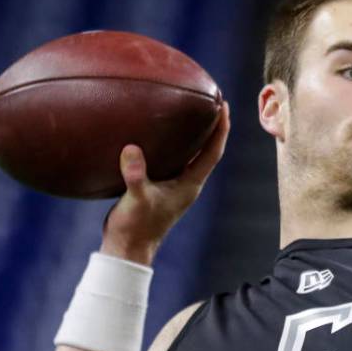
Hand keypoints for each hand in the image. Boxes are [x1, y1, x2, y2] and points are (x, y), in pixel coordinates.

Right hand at [100, 102, 230, 264]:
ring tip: (190, 110)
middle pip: (207, 151)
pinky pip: (171, 160)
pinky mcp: (159, 187)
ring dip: (193, 135)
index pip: (213, 153)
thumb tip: (132, 150)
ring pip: (190, 155)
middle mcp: (186, 184)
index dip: (221, 130)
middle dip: (212, 127)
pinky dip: (170, 144)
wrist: (126, 249)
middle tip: (212, 101)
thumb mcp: (136, 200)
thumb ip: (136, 176)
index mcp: (190, 185)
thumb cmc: (135, 228)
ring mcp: (174, 186)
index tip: (224, 106)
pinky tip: (159, 131)